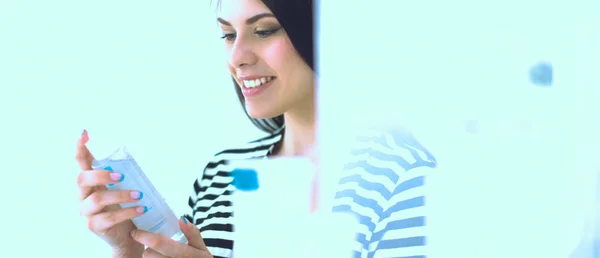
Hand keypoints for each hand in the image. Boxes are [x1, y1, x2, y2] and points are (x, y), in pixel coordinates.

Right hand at [76, 130, 144, 256]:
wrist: (126, 235)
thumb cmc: (123, 206)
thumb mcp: (123, 187)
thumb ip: (124, 173)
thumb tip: (140, 156)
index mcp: (90, 181)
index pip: (81, 161)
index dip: (80, 147)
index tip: (84, 132)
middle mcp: (83, 194)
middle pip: (82, 179)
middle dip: (101, 175)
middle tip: (121, 176)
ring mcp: (86, 211)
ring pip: (97, 199)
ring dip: (121, 195)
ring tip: (139, 196)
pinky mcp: (94, 226)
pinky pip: (108, 218)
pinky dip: (127, 212)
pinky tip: (140, 209)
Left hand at [130, 217, 213, 257]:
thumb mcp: (201, 247)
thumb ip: (193, 233)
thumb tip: (181, 219)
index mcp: (187, 254)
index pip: (161, 243)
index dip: (145, 236)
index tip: (135, 231)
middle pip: (150, 255)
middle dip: (146, 249)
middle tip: (149, 246)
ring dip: (150, 257)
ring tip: (157, 254)